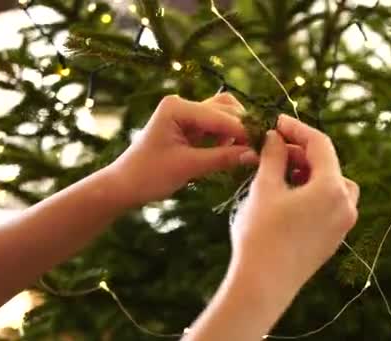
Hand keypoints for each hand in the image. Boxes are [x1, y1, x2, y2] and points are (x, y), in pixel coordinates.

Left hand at [108, 93, 257, 207]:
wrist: (124, 185)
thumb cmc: (149, 175)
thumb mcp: (189, 167)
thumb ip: (223, 158)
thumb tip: (255, 155)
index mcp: (177, 107)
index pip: (221, 117)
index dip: (244, 132)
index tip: (265, 147)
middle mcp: (182, 104)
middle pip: (226, 108)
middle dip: (243, 128)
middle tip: (260, 150)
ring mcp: (186, 114)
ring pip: (224, 115)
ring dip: (237, 131)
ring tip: (247, 152)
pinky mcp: (189, 127)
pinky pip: (216, 127)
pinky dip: (228, 137)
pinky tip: (233, 153)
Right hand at [230, 114, 359, 294]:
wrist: (263, 286)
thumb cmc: (261, 234)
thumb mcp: (265, 188)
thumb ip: (274, 156)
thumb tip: (276, 137)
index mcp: (332, 188)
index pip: (320, 145)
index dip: (297, 128)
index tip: (277, 122)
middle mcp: (346, 205)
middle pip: (328, 164)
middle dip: (300, 153)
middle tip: (271, 149)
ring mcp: (342, 225)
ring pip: (331, 184)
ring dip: (308, 173)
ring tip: (280, 173)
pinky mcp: (333, 239)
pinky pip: (328, 205)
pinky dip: (311, 193)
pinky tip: (286, 196)